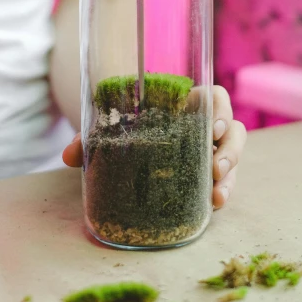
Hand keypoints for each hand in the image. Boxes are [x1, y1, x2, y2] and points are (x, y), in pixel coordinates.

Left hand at [62, 84, 246, 209]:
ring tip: (217, 192)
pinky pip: (226, 180)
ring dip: (230, 173)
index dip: (220, 109)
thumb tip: (68, 156)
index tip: (212, 126)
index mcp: (188, 104)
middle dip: (229, 148)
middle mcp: (205, 126)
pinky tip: (214, 204)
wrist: (132, 151)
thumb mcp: (114, 130)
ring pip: (233, 156)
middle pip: (233, 129)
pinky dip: (223, 191)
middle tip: (215, 165)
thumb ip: (93, 140)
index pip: (216, 98)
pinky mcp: (209, 175)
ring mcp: (210, 151)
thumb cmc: (129, 129)